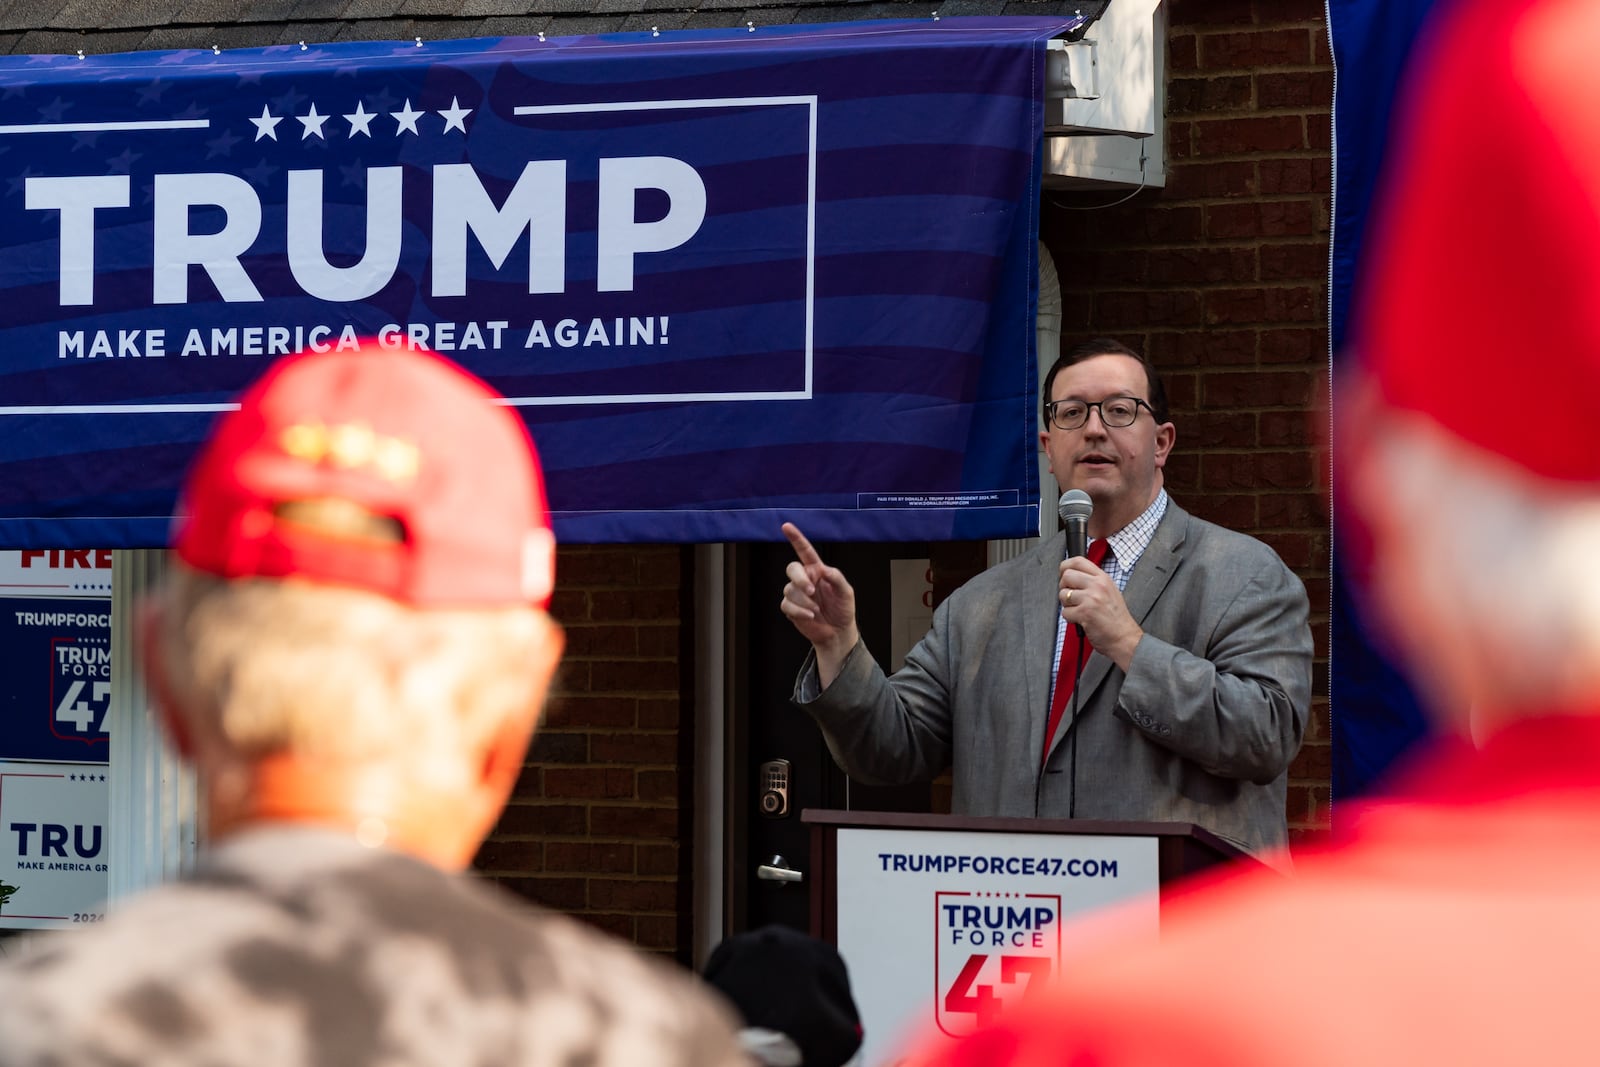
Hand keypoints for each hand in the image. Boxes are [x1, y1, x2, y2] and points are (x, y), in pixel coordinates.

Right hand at [780, 522, 859, 685]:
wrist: (837, 632)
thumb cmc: (843, 609)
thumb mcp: (846, 592)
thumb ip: (836, 578)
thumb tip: (823, 570)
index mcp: (817, 570)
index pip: (805, 551)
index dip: (796, 538)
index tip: (786, 526)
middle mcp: (805, 579)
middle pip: (792, 569)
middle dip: (800, 579)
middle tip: (812, 591)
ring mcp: (796, 594)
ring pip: (789, 590)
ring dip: (804, 601)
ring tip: (816, 610)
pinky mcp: (790, 608)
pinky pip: (787, 604)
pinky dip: (799, 611)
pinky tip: (811, 616)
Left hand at [1058, 557, 1142, 670]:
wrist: (1125, 638)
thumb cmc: (1117, 618)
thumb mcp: (1109, 591)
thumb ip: (1093, 581)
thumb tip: (1072, 575)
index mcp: (1103, 578)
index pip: (1078, 561)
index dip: (1065, 566)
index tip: (1063, 574)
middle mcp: (1097, 585)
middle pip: (1066, 576)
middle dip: (1064, 588)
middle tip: (1072, 598)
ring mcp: (1091, 598)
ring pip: (1063, 594)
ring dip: (1067, 605)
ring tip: (1080, 610)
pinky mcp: (1085, 613)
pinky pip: (1065, 612)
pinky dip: (1070, 618)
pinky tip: (1081, 620)